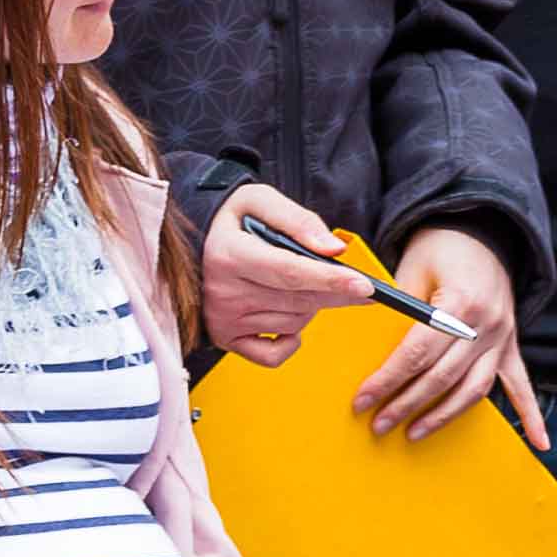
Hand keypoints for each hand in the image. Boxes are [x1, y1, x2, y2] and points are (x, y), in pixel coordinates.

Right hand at [200, 183, 373, 362]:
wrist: (190, 244)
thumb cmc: (231, 220)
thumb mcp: (259, 201)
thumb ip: (298, 220)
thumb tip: (333, 250)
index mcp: (230, 254)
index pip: (290, 272)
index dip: (331, 279)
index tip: (366, 286)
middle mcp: (224, 291)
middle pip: (299, 300)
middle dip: (336, 293)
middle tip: (360, 286)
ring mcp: (224, 320)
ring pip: (294, 323)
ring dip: (311, 307)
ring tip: (300, 284)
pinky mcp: (225, 338)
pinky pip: (273, 355)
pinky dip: (291, 341)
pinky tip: (289, 320)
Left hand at [351, 223, 547, 448]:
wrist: (480, 231)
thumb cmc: (439, 249)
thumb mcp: (411, 270)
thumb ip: (396, 311)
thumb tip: (368, 356)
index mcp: (459, 301)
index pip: (417, 353)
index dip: (387, 380)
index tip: (362, 401)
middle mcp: (487, 322)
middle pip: (442, 377)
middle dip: (406, 404)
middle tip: (377, 425)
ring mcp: (503, 336)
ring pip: (474, 389)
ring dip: (443, 416)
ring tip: (413, 433)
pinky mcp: (511, 343)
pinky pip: (521, 383)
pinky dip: (531, 415)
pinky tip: (540, 444)